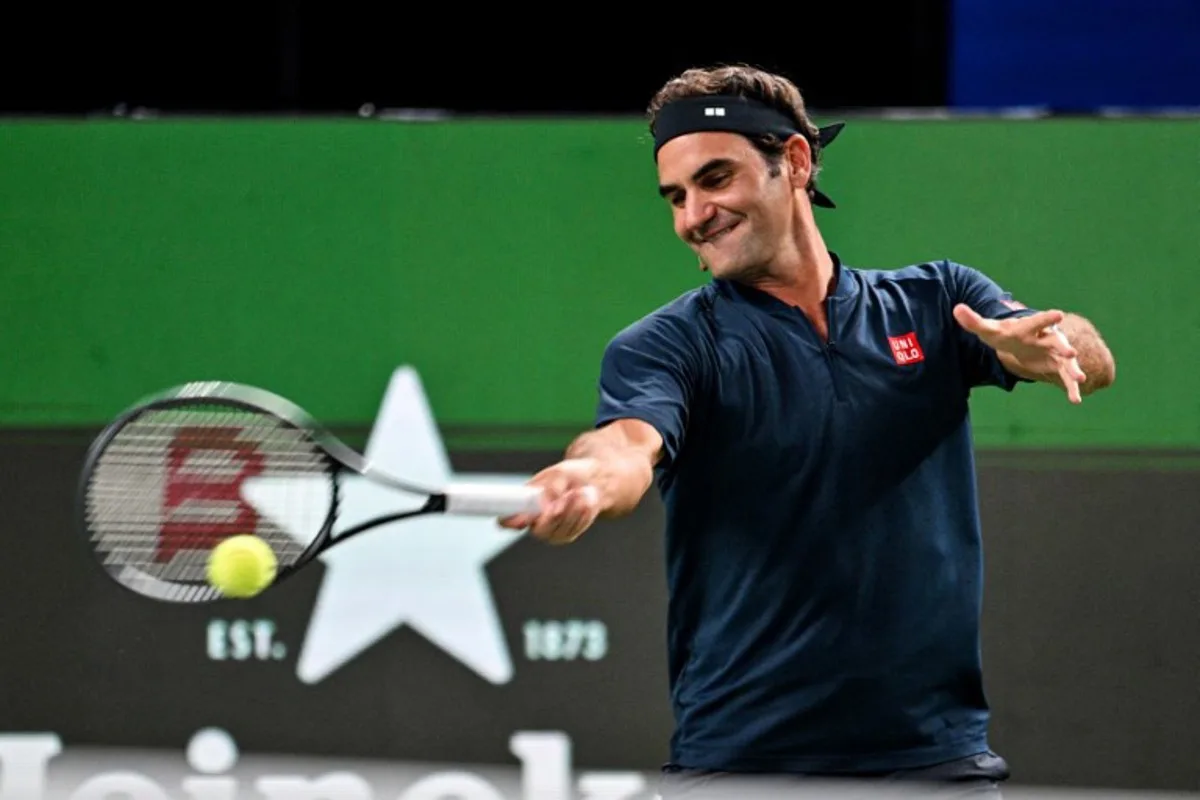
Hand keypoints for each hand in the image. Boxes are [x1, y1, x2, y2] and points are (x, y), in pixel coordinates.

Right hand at [497, 458, 602, 544]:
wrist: (591, 480)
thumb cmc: (569, 475)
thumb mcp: (559, 475)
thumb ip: (551, 490)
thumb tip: (546, 506)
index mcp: (523, 505)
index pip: (507, 520)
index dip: (510, 521)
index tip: (520, 517)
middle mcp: (533, 522)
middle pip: (539, 530)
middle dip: (556, 515)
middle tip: (569, 495)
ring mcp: (550, 532)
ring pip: (560, 530)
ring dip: (573, 510)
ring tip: (579, 492)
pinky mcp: (567, 535)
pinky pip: (575, 529)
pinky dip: (582, 514)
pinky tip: (585, 501)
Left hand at [953, 304, 1087, 403]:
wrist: (1020, 341)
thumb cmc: (1005, 333)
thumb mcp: (988, 328)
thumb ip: (973, 320)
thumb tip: (956, 309)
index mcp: (1030, 327)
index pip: (1038, 321)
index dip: (1046, 318)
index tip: (1057, 314)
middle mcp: (1046, 338)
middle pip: (1056, 341)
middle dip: (1063, 346)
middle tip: (1071, 352)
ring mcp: (1055, 353)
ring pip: (1066, 362)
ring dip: (1072, 370)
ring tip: (1080, 379)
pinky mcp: (1058, 366)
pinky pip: (1066, 378)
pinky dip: (1071, 389)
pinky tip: (1076, 400)